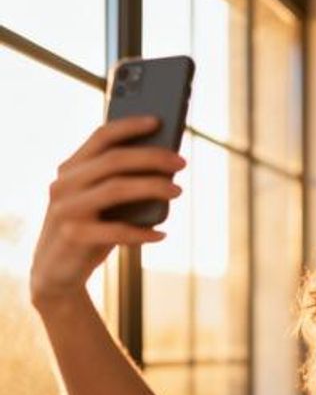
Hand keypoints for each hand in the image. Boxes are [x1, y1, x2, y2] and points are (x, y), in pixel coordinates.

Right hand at [29, 115, 185, 306]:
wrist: (56, 272)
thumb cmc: (89, 233)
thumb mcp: (102, 206)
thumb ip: (120, 186)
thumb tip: (166, 170)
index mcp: (71, 169)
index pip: (100, 137)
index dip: (129, 126)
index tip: (159, 121)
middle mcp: (64, 184)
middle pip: (113, 160)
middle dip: (151, 157)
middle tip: (181, 163)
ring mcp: (66, 209)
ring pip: (115, 189)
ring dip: (151, 187)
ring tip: (178, 191)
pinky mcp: (73, 236)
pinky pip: (115, 230)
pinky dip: (142, 232)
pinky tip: (161, 234)